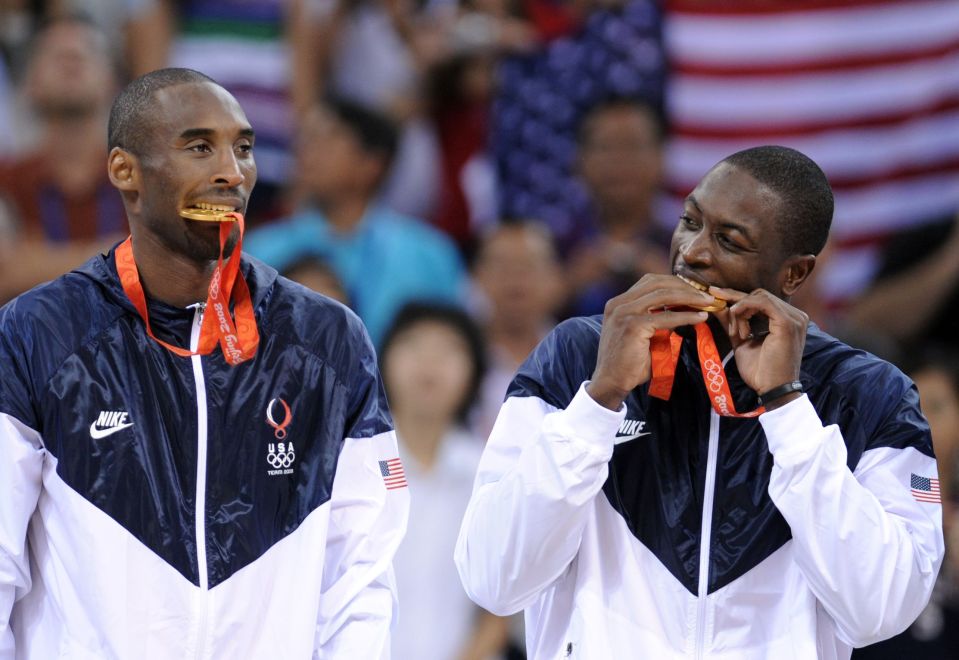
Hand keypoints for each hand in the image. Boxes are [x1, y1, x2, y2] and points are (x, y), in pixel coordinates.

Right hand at [587, 274, 711, 409]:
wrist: (611, 381)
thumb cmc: (628, 362)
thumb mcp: (642, 333)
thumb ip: (657, 320)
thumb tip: (684, 310)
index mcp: (619, 302)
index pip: (650, 282)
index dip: (675, 282)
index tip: (695, 290)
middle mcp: (619, 303)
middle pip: (657, 282)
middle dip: (685, 286)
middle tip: (706, 295)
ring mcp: (624, 313)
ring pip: (663, 295)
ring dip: (689, 297)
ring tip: (707, 303)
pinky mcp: (633, 326)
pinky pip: (666, 317)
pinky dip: (686, 316)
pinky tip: (700, 318)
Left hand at [709, 286, 807, 401]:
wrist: (771, 389)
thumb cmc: (760, 370)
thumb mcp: (741, 340)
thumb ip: (732, 322)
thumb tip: (718, 305)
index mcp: (788, 319)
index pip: (760, 299)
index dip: (736, 297)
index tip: (715, 296)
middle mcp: (795, 315)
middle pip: (759, 295)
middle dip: (736, 304)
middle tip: (724, 318)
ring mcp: (794, 318)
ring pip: (758, 297)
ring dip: (740, 311)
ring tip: (737, 332)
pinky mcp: (787, 322)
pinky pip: (762, 302)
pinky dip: (744, 308)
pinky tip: (738, 323)